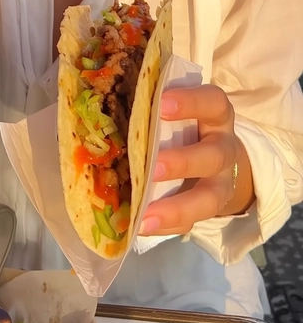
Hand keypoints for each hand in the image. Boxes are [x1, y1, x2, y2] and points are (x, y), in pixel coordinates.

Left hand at [139, 85, 252, 235]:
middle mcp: (223, 147)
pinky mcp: (209, 208)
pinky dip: (167, 225)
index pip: (212, 102)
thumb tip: (99, 96)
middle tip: (153, 167)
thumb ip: (150, 102)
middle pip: (214, 156)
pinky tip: (142, 226)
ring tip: (146, 213)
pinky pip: (192, 222)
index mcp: (215, 114)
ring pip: (210, 198)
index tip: (161, 104)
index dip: (190, 102)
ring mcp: (221, 181)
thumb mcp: (175, 106)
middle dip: (183, 162)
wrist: (213, 151)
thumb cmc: (183, 120)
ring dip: (178, 206)